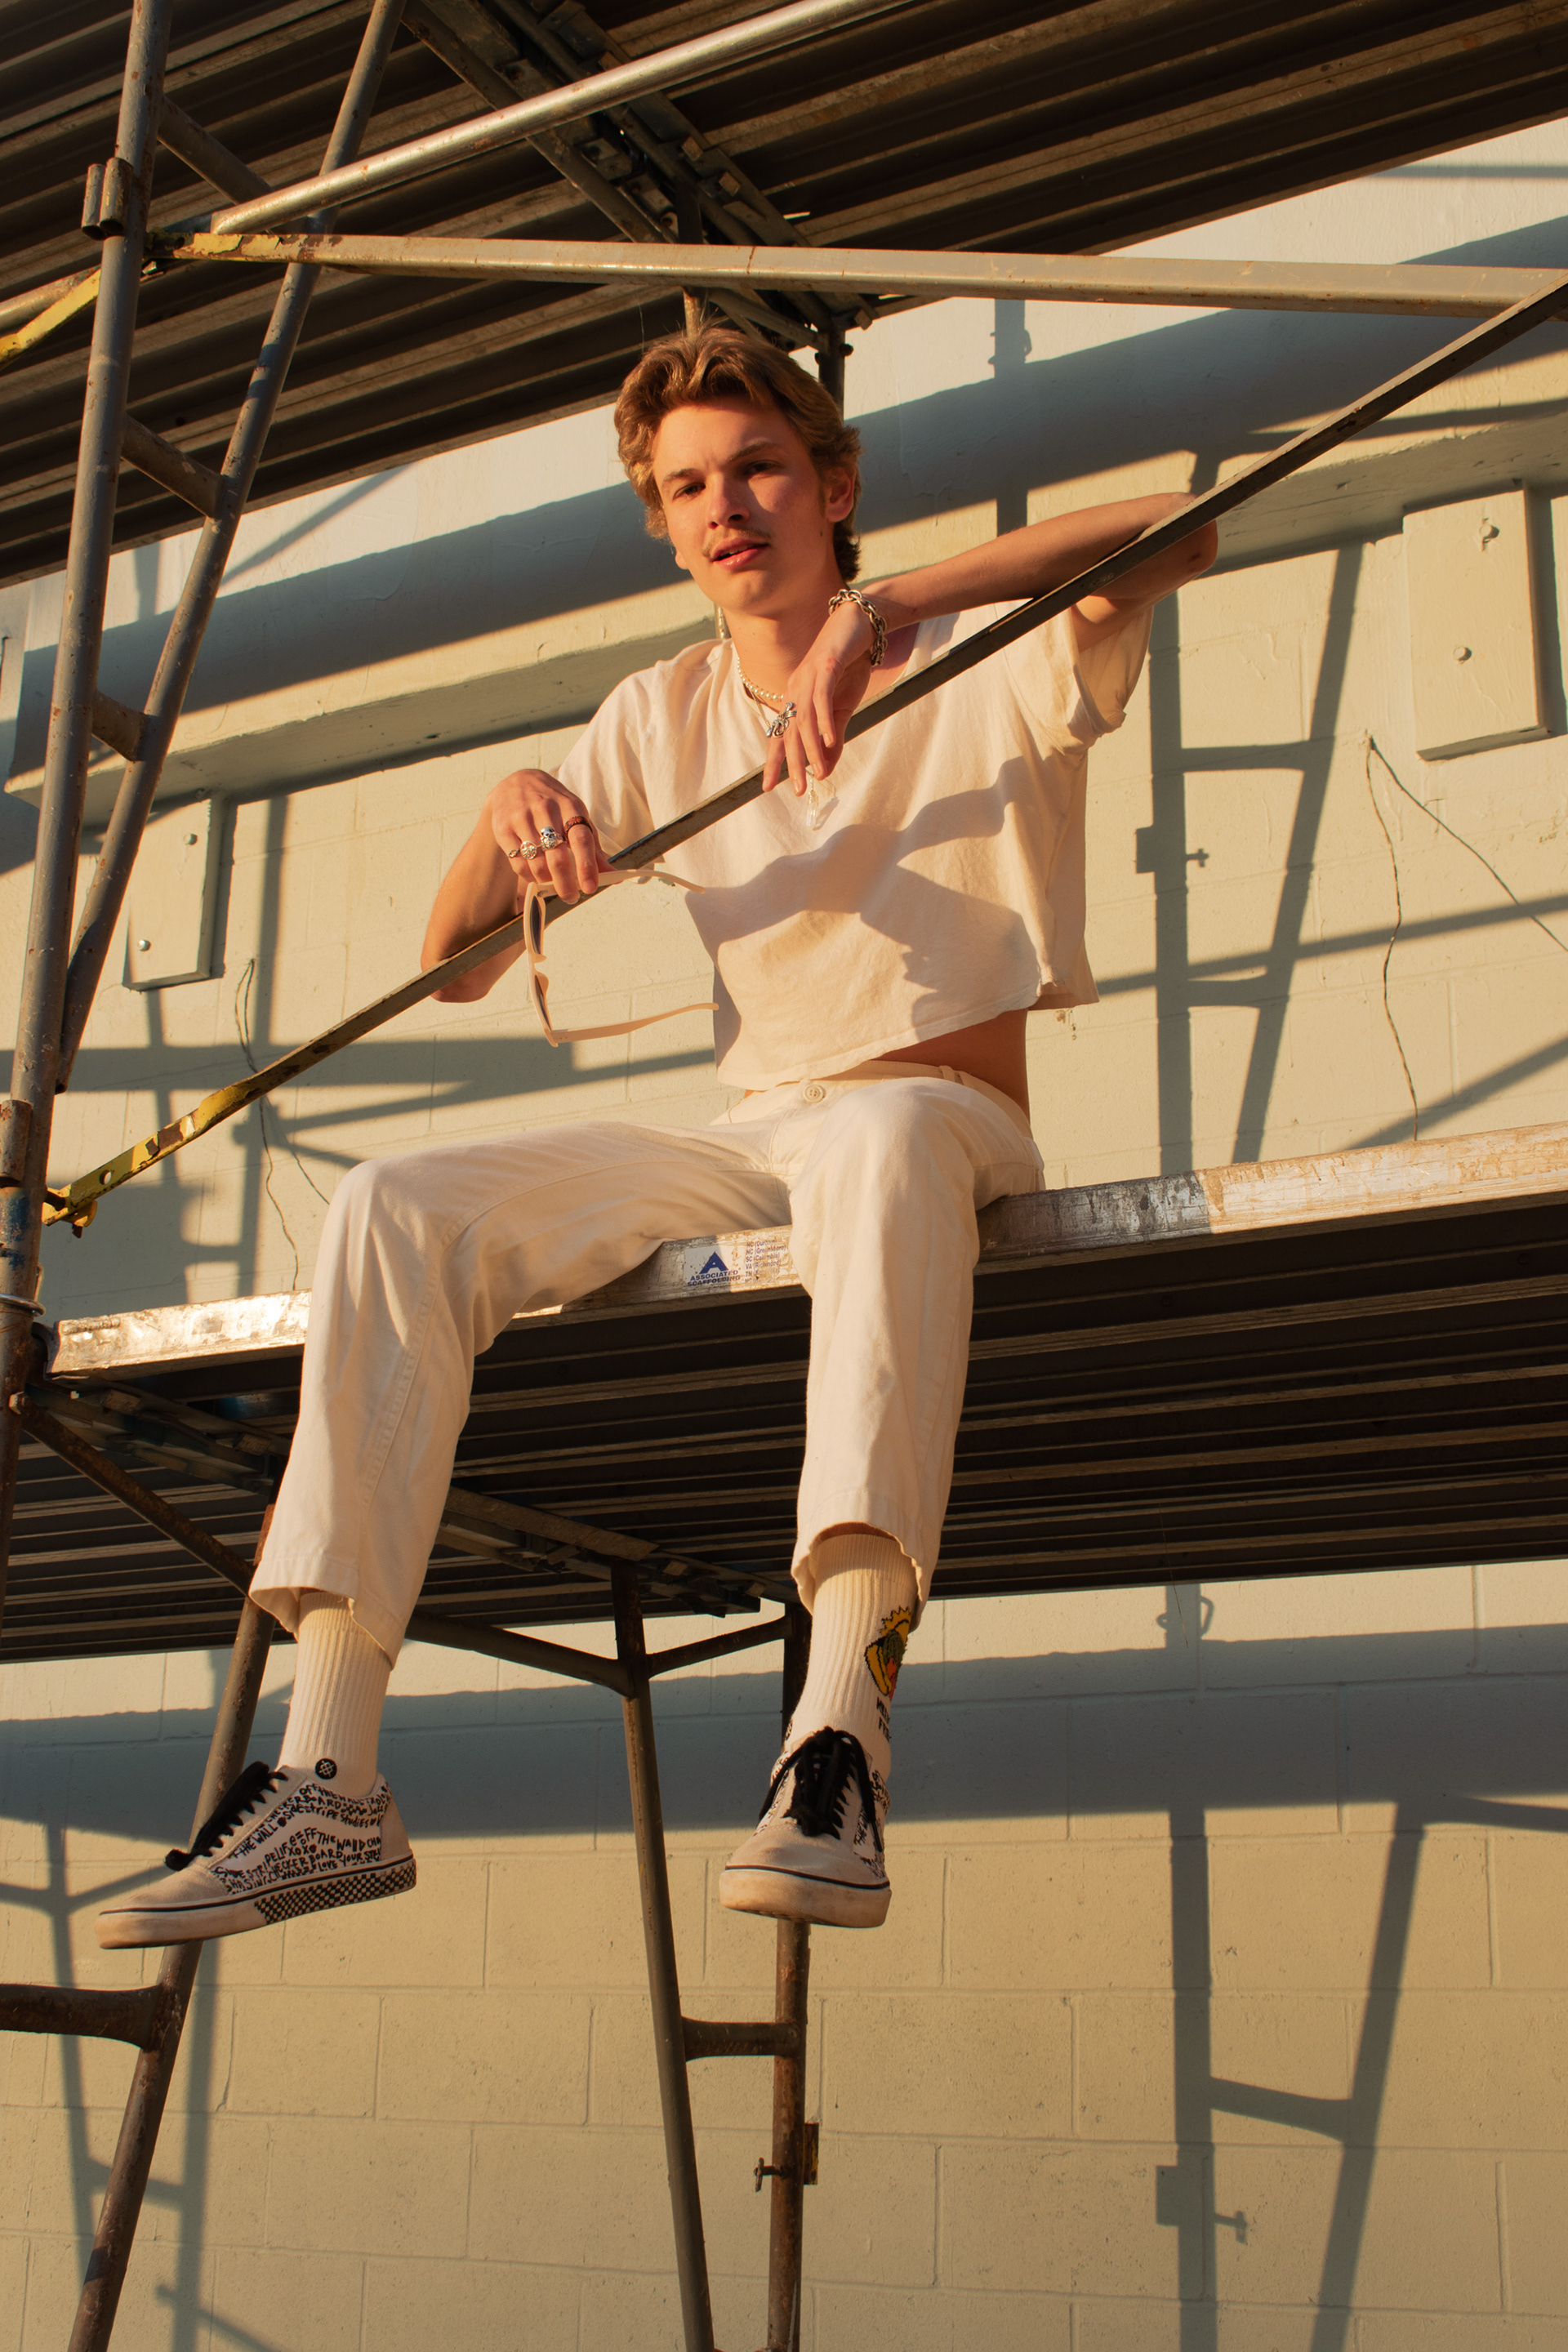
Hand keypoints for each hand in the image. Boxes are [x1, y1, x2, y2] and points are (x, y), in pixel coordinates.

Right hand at [487, 767, 608, 905]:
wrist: (517, 783)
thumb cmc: (554, 806)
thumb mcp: (576, 817)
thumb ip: (593, 847)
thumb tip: (614, 876)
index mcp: (570, 806)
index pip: (581, 839)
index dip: (587, 866)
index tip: (590, 888)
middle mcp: (546, 810)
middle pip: (558, 857)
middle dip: (566, 884)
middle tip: (570, 896)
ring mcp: (522, 818)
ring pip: (538, 864)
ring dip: (547, 881)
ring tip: (552, 883)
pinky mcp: (504, 828)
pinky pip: (519, 863)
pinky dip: (529, 876)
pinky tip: (535, 873)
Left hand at [761, 599, 878, 796]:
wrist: (860, 626)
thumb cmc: (849, 666)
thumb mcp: (843, 709)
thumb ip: (834, 738)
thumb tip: (825, 771)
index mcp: (796, 699)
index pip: (781, 735)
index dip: (774, 761)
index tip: (769, 787)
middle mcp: (795, 688)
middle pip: (789, 732)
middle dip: (792, 763)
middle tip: (797, 789)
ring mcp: (807, 677)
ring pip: (804, 719)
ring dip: (811, 748)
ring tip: (819, 771)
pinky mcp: (825, 665)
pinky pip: (822, 698)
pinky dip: (825, 720)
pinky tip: (830, 739)